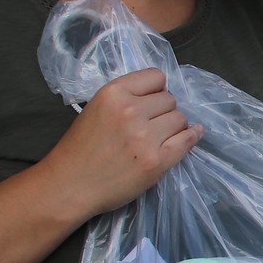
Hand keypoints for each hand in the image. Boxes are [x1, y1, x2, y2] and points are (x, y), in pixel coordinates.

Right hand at [40, 69, 202, 221]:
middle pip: (170, 99)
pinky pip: (186, 140)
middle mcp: (130, 110)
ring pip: (180, 119)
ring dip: (174, 126)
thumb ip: (126, 98)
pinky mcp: (157, 161)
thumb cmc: (80, 149)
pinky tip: (193, 134)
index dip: (157, 89)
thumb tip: (162, 94)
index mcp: (113, 93)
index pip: (156, 77)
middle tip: (151, 126)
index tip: (152, 101)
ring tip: (158, 137)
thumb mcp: (97, 108)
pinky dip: (192, 136)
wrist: (70, 186)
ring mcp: (145, 137)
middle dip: (163, 110)